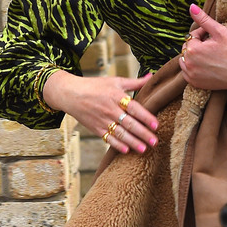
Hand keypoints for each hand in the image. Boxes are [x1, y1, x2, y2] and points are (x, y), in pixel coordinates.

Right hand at [41, 71, 158, 154]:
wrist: (70, 94)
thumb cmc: (94, 86)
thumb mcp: (114, 81)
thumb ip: (134, 82)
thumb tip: (151, 76)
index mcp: (116, 96)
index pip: (134, 108)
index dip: (145, 117)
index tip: (156, 125)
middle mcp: (110, 109)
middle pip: (129, 124)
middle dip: (143, 134)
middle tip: (155, 142)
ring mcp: (102, 120)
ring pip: (120, 134)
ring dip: (133, 142)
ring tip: (144, 149)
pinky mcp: (96, 129)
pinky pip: (108, 139)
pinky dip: (117, 145)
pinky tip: (127, 150)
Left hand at [179, 4, 226, 91]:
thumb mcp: (220, 31)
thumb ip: (204, 19)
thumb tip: (191, 6)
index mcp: (193, 49)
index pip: (192, 36)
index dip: (204, 35)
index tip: (215, 39)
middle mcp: (188, 63)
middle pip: (188, 48)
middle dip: (198, 46)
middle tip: (214, 48)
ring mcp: (190, 75)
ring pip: (186, 60)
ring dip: (194, 56)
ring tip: (210, 57)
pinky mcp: (194, 83)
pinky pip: (187, 72)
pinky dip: (194, 68)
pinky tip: (207, 66)